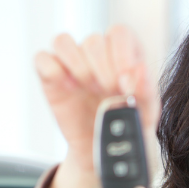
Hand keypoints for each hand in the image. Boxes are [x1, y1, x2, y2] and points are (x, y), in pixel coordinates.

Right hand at [35, 26, 159, 187]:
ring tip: (89, 89)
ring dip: (77, 65)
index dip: (122, 53)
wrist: (103, 154)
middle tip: (109, 92)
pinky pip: (42, 59)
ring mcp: (72, 64)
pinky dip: (52, 70)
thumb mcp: (145, 114)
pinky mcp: (51, 78)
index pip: (120, 33)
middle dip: (102, 67)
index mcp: (125, 55)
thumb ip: (146, 91)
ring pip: (63, 41)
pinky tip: (68, 90)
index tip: (125, 81)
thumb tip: (139, 70)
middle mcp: (97, 55)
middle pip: (93, 40)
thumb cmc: (127, 127)